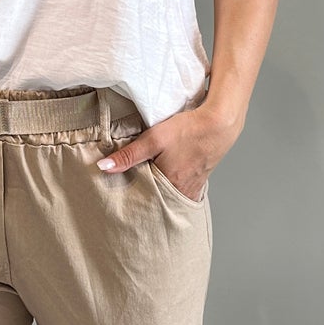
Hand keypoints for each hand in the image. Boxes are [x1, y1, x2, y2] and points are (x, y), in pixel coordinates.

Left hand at [96, 100, 240, 202]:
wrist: (220, 123)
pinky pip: (182, 193)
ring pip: (169, 197)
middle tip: (129, 198)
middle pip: (156, 201)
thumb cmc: (188, 129)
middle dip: (143, 200)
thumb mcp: (154, 139)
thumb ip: (128, 155)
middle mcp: (181, 191)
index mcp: (168, 183)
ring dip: (158, 195)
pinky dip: (172, 191)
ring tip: (146, 190)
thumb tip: (103, 167)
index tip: (117, 196)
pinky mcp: (199, 181)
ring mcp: (192, 188)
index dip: (129, 196)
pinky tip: (167, 183)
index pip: (141, 198)